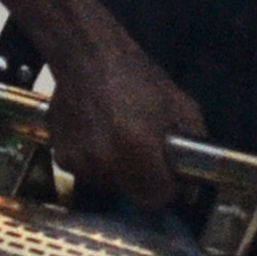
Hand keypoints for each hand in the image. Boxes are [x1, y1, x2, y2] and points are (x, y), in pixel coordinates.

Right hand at [49, 37, 201, 209]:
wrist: (87, 57)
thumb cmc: (136, 77)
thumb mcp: (180, 105)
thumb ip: (194, 145)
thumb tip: (193, 188)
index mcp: (138, 149)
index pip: (159, 198)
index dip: (170, 189)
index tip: (171, 176)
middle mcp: (106, 162)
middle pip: (134, 195)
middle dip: (146, 180)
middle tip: (146, 153)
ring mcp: (81, 162)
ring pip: (110, 185)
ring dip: (119, 172)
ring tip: (121, 139)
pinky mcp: (62, 158)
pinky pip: (88, 173)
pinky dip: (96, 162)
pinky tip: (99, 136)